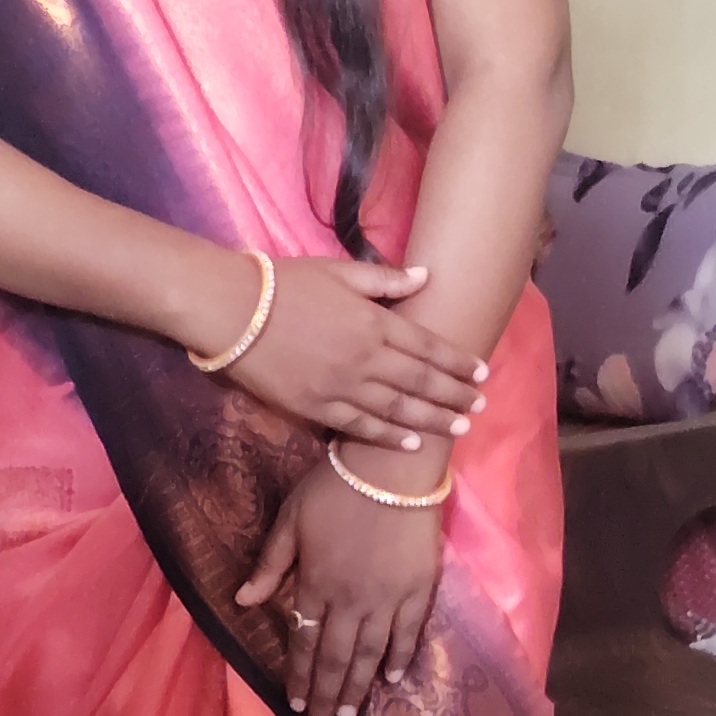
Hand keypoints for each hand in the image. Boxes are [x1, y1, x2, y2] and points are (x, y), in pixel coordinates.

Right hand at [230, 255, 486, 453]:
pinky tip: (410, 444)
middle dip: (455, 395)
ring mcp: (342, 387)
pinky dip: (389, 437)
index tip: (482, 372)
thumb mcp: (338, 270)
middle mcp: (366, 358)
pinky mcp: (317, 408)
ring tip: (459, 428)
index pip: (429, 346)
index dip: (458, 361)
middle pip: (422, 381)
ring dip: (433, 420)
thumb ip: (384, 279)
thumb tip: (426, 276)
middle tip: (480, 406)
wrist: (232, 311)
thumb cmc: (283, 283)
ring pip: (399, 409)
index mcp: (374, 321)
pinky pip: (361, 427)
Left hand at [235, 457, 442, 715]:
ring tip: (348, 715)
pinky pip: (408, 632)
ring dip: (357, 687)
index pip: (303, 641)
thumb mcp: (291, 519)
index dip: (297, 674)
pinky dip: (400, 658)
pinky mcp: (419, 588)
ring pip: (370, 654)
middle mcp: (350, 600)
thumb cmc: (335, 486)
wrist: (392, 465)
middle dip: (324, 696)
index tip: (292, 703)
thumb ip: (270, 564)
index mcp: (316, 584)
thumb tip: (242, 602)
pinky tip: (392, 679)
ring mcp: (388, 597)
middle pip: (335, 658)